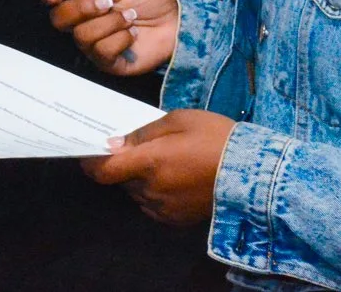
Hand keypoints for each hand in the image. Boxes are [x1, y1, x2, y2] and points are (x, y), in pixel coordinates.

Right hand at [44, 0, 179, 74]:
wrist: (176, 20)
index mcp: (84, 0)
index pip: (56, 0)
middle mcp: (85, 23)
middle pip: (60, 20)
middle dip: (81, 9)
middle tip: (107, 2)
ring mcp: (95, 44)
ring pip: (83, 36)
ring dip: (110, 23)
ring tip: (130, 17)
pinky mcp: (108, 62)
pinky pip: (102, 52)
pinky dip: (120, 39)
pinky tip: (133, 34)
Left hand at [80, 110, 235, 225]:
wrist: (253, 172)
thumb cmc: (215, 137)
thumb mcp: (179, 120)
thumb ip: (143, 133)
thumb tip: (115, 145)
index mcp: (149, 163)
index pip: (104, 171)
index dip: (91, 163)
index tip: (87, 154)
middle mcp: (151, 189)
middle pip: (121, 180)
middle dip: (125, 165)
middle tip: (142, 148)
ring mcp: (164, 208)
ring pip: (137, 193)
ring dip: (141, 179)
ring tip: (166, 162)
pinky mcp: (177, 219)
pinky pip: (154, 205)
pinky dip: (156, 192)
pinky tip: (176, 178)